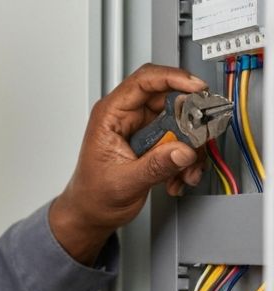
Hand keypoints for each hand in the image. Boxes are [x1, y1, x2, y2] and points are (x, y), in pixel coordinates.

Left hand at [49, 63, 209, 264]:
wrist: (91, 213)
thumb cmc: (93, 196)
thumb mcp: (124, 182)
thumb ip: (155, 166)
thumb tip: (183, 151)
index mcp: (110, 115)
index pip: (144, 81)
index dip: (173, 78)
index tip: (197, 88)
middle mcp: (126, 117)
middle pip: (170, 100)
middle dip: (191, 122)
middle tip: (199, 140)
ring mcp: (142, 129)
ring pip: (182, 123)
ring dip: (190, 148)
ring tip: (184, 172)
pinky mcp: (154, 143)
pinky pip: (182, 141)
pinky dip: (186, 159)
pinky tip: (178, 177)